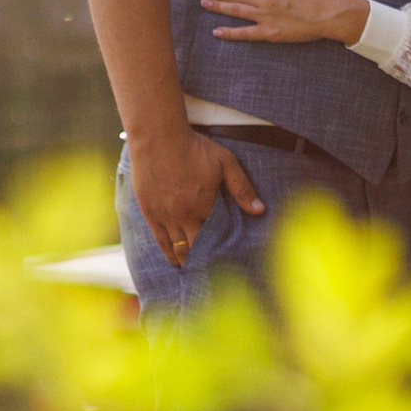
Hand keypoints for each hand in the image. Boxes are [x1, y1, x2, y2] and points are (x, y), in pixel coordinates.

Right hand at [128, 126, 262, 268]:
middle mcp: (183, 217)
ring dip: (186, 260)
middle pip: (194, 249)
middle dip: (203, 261)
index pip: (214, 239)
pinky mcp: (150, 213)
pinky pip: (160, 241)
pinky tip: (174, 260)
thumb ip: (242, 188)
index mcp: (203, 207)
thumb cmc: (194, 148)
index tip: (227, 262)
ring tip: (194, 269)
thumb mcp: (225, 163)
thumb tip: (260, 210)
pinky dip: (168, 253)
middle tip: (212, 270)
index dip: (220, 251)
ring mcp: (164, 217)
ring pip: (176, 249)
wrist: (159, 139)